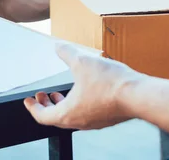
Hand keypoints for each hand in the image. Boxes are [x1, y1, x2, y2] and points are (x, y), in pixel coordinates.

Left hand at [24, 43, 141, 129]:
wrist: (139, 95)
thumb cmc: (110, 83)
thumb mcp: (82, 61)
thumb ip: (66, 52)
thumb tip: (57, 45)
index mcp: (68, 113)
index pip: (43, 116)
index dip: (33, 108)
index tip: (29, 101)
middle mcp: (80, 122)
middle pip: (56, 118)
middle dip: (47, 105)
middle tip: (43, 95)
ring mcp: (95, 122)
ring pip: (72, 116)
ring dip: (63, 104)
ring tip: (61, 93)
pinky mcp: (107, 118)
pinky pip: (87, 113)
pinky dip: (78, 104)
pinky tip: (84, 90)